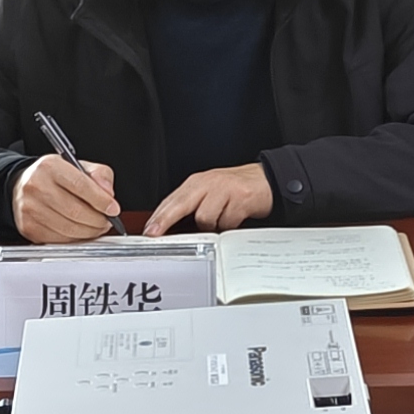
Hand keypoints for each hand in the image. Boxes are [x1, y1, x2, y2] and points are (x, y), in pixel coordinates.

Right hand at [13, 154, 121, 241]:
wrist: (22, 187)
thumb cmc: (52, 177)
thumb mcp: (77, 166)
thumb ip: (98, 175)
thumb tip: (108, 193)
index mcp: (50, 167)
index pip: (80, 185)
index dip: (101, 200)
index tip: (113, 209)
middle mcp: (36, 186)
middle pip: (75, 211)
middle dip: (97, 220)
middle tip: (107, 221)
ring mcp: (30, 209)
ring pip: (68, 228)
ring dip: (89, 232)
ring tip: (96, 227)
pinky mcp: (28, 228)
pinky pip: (59, 239)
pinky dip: (75, 239)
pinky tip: (80, 232)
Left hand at [145, 161, 276, 236]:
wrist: (264, 180)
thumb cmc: (234, 189)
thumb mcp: (208, 193)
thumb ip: (190, 207)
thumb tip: (170, 227)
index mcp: (196, 183)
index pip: (171, 200)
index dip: (158, 217)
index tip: (148, 231)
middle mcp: (208, 184)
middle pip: (180, 204)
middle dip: (165, 220)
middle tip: (155, 233)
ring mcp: (223, 190)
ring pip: (205, 218)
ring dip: (211, 226)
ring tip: (221, 220)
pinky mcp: (240, 199)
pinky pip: (226, 222)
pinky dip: (229, 226)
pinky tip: (234, 218)